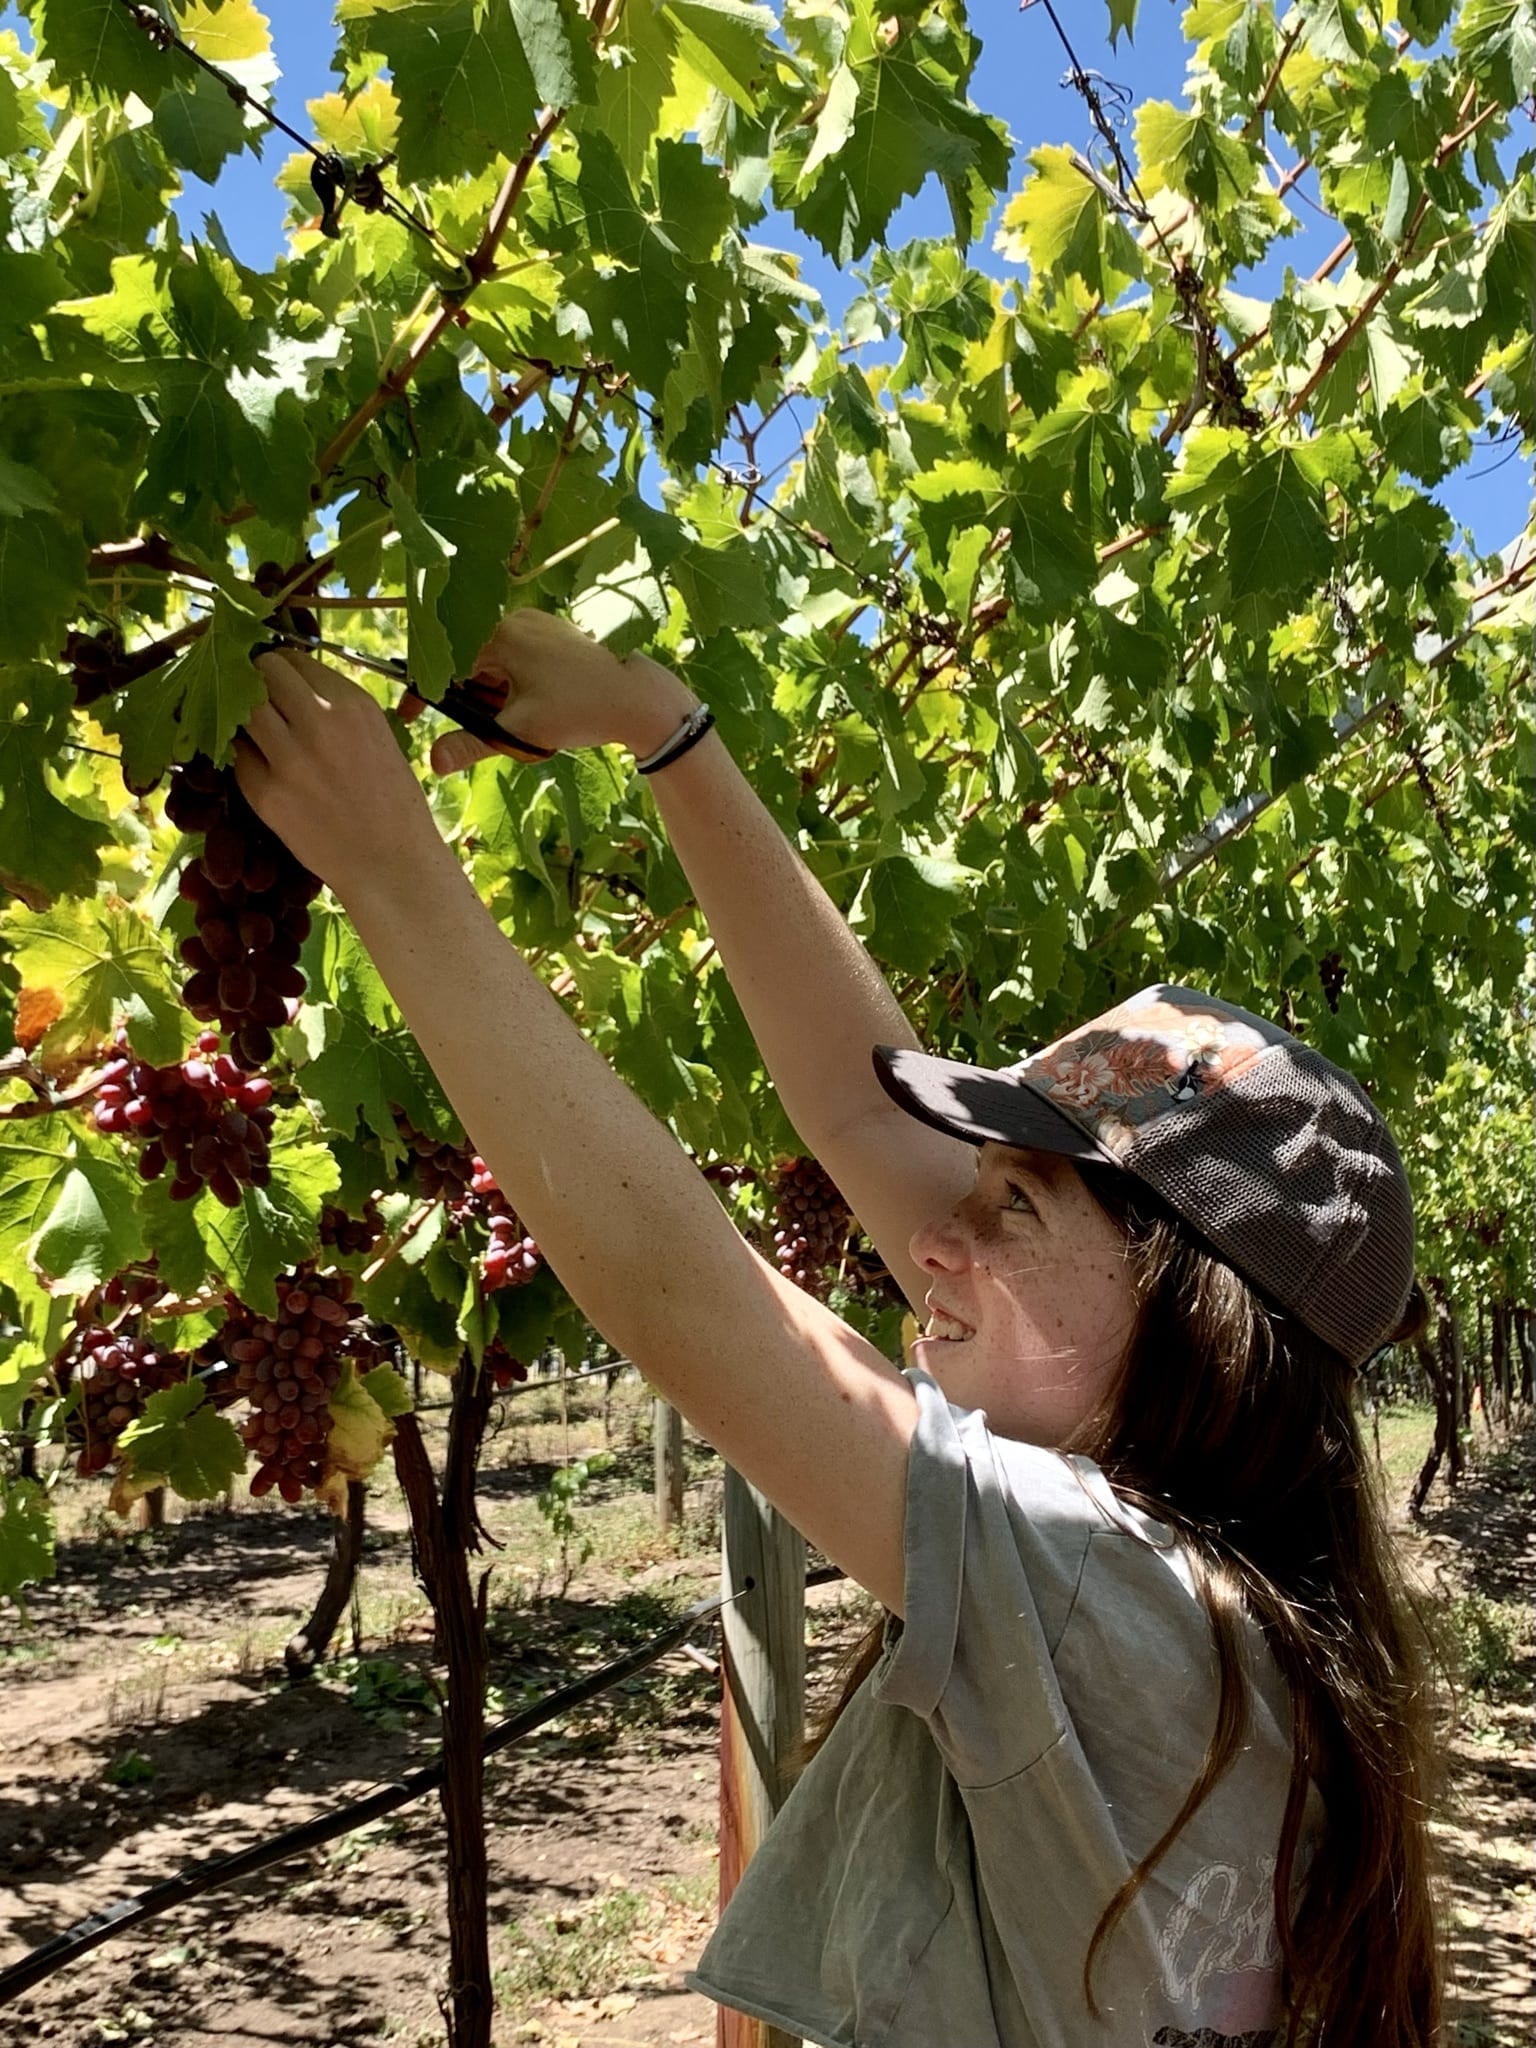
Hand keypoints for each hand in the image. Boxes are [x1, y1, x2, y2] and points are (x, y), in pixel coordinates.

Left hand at [236, 648, 449, 901]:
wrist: (391, 864)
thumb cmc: (393, 803)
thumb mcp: (378, 737)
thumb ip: (337, 707)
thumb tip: (293, 684)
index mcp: (354, 705)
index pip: (294, 658)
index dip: (282, 668)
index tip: (280, 682)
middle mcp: (320, 722)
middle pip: (262, 672)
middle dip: (258, 683)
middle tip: (262, 704)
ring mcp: (289, 758)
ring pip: (243, 708)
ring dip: (245, 716)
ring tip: (258, 734)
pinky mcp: (266, 793)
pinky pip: (238, 755)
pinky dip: (245, 758)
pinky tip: (265, 771)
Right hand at [419, 609, 697, 774]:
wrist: (641, 698)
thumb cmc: (580, 709)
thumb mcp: (521, 731)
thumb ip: (472, 744)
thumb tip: (432, 762)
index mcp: (499, 635)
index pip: (444, 663)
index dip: (422, 694)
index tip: (408, 718)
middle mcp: (515, 620)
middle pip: (470, 663)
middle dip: (473, 702)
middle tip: (496, 729)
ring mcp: (537, 623)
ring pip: (495, 664)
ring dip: (496, 697)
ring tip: (527, 721)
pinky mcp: (555, 633)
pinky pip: (518, 659)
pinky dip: (516, 686)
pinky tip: (540, 707)